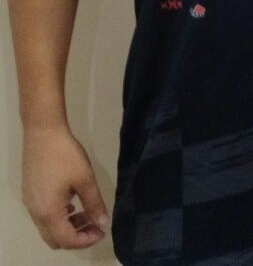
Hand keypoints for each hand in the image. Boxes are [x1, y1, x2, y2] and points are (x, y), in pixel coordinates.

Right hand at [21, 126, 108, 249]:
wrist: (43, 133)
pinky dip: (59, 216)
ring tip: (87, 213)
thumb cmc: (66, 156)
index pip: (67, 240)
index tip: (102, 231)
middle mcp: (35, 212)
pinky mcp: (30, 193)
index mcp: (48, 212)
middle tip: (95, 225)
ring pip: (48, 227)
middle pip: (55, 238)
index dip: (86, 240)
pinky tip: (73, 203)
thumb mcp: (85, 179)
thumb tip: (102, 222)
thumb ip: (94, 203)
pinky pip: (43, 215)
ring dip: (67, 226)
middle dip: (76, 237)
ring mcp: (30, 203)